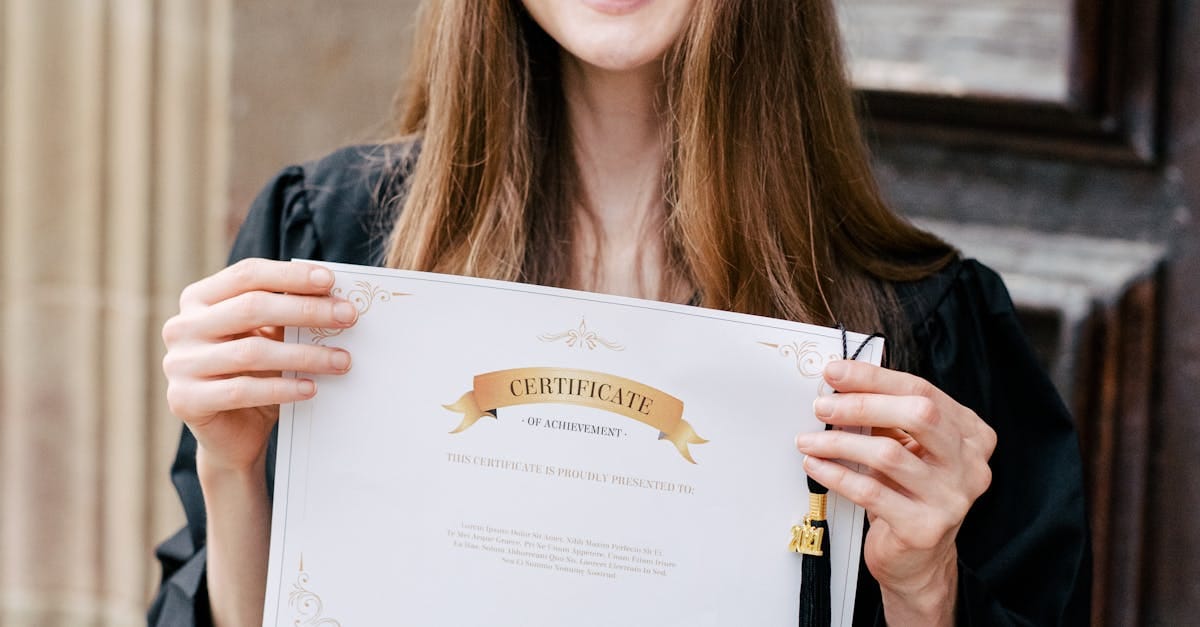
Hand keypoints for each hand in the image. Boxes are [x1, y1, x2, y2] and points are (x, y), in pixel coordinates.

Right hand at [161, 258, 358, 473]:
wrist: (232, 434)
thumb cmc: (256, 375)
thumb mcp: (269, 338)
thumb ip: (286, 314)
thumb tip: (335, 297)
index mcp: (198, 299)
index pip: (247, 275)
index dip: (290, 275)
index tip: (331, 281)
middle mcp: (181, 327)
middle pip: (251, 307)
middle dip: (306, 310)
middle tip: (348, 317)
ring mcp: (179, 363)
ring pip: (251, 351)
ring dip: (305, 355)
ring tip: (343, 360)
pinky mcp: (185, 400)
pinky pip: (242, 390)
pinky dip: (283, 388)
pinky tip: (312, 388)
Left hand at [794, 360, 995, 623]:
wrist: (918, 559)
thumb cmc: (909, 493)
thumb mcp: (908, 447)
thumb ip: (887, 415)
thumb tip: (840, 383)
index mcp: (971, 434)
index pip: (922, 391)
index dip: (874, 378)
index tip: (835, 371)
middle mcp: (970, 465)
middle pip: (918, 416)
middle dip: (861, 405)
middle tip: (821, 406)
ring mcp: (952, 498)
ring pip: (889, 454)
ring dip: (838, 442)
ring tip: (809, 439)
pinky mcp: (925, 528)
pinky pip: (871, 492)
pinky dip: (836, 475)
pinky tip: (816, 466)